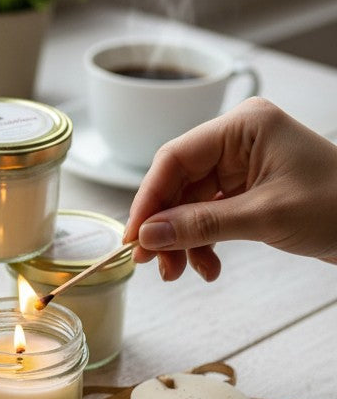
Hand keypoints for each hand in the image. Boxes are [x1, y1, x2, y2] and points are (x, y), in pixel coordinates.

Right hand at [123, 96, 336, 281]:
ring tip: (183, 273)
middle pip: (179, 182)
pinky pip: (211, 213)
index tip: (134, 236)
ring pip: (191, 203)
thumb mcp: (265, 217)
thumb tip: (150, 234)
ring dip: (184, 240)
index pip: (175, 158)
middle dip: (166, 226)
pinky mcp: (250, 189)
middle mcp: (239, 140)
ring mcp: (244, 164)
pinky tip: (208, 266)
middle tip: (154, 263)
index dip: (148, 199)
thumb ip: (202, 225)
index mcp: (243, 126)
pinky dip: (204, 241)